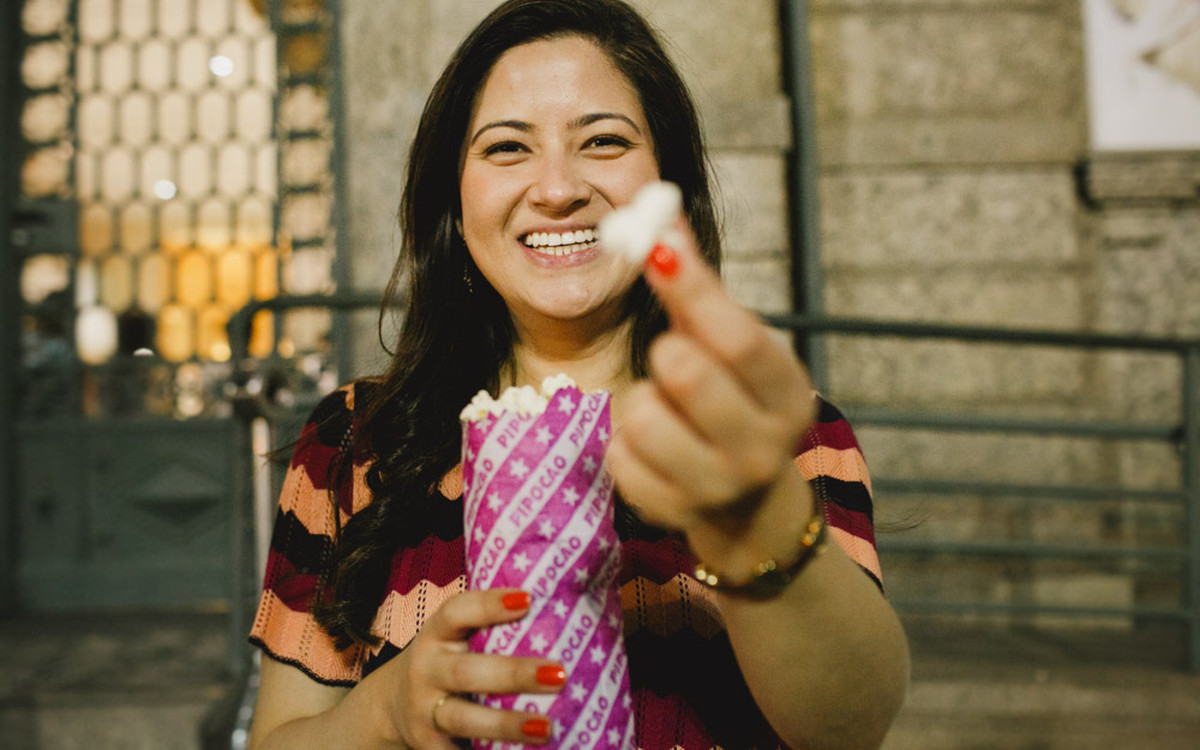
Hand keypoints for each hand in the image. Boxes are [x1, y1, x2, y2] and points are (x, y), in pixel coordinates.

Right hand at [385, 588, 564, 748]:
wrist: (392, 705)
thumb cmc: (447, 660)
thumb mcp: (455, 637)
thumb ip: (492, 626)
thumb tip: (564, 604)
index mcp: (436, 634)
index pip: (456, 612)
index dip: (489, 605)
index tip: (528, 599)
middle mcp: (426, 670)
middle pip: (467, 672)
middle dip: (514, 674)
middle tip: (559, 674)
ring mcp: (424, 711)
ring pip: (464, 719)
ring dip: (506, 724)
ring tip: (546, 727)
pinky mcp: (429, 747)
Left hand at [607, 222, 815, 564]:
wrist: (746, 506)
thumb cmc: (734, 402)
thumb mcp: (732, 348)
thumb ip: (699, 290)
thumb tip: (662, 220)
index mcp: (788, 396)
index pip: (737, 337)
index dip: (692, 290)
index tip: (656, 252)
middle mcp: (763, 448)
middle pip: (686, 374)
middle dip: (664, 354)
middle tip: (672, 359)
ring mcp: (718, 487)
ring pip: (641, 417)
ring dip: (641, 402)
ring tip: (666, 410)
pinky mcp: (672, 513)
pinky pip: (619, 457)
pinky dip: (624, 442)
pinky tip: (654, 448)